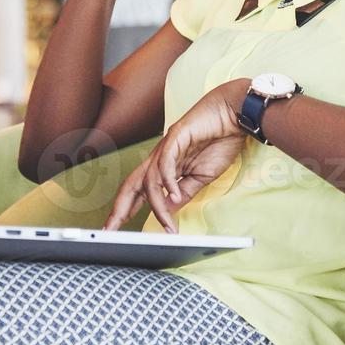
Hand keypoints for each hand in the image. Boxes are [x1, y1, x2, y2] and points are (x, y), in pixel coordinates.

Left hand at [103, 78, 251, 233]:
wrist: (232, 115)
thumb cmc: (219, 141)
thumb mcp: (200, 177)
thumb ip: (183, 193)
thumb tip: (168, 211)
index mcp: (163, 167)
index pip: (138, 191)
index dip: (125, 209)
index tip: (114, 229)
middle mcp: (159, 157)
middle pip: (131, 184)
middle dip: (120, 208)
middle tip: (111, 229)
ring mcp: (165, 146)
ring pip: (151, 180)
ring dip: (158, 205)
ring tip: (168, 225)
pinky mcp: (176, 136)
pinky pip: (165, 163)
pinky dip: (169, 182)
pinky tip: (174, 196)